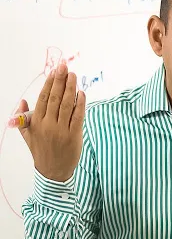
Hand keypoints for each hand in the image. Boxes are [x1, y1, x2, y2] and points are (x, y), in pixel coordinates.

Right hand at [16, 60, 85, 181]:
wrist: (53, 171)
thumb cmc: (41, 151)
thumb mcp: (28, 135)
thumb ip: (25, 118)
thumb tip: (22, 102)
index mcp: (36, 122)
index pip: (43, 98)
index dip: (50, 84)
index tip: (54, 71)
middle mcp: (48, 124)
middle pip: (55, 98)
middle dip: (60, 80)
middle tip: (65, 66)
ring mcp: (61, 130)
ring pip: (67, 105)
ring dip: (71, 88)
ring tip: (74, 76)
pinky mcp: (74, 135)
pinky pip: (78, 116)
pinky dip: (80, 104)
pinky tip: (82, 93)